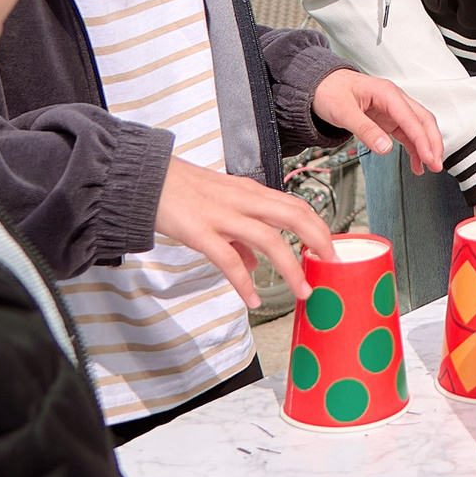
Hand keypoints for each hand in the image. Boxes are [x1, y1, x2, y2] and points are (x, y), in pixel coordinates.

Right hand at [154, 155, 335, 303]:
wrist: (143, 177)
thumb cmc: (181, 190)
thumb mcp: (220, 206)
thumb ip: (239, 236)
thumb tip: (252, 266)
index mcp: (250, 192)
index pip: (296, 205)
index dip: (318, 226)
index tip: (331, 247)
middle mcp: (243, 200)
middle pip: (294, 216)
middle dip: (318, 240)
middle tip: (332, 264)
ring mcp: (223, 215)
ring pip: (270, 239)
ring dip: (291, 267)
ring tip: (303, 290)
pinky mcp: (200, 231)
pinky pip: (228, 260)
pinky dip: (244, 282)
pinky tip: (253, 299)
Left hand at [312, 68, 445, 171]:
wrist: (320, 86)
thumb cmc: (330, 91)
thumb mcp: (344, 111)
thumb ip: (365, 129)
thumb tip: (384, 147)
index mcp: (387, 93)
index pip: (412, 119)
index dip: (423, 140)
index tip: (429, 157)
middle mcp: (394, 100)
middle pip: (423, 120)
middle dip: (432, 143)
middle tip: (436, 164)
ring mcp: (393, 109)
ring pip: (419, 127)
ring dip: (426, 146)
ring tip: (429, 167)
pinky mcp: (388, 119)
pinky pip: (407, 133)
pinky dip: (414, 147)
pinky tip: (416, 162)